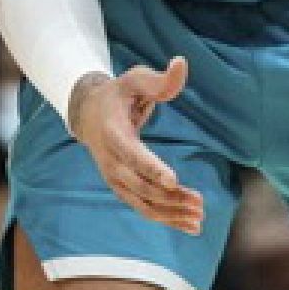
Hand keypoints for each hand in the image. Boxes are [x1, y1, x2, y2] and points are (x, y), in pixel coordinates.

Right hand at [69, 57, 203, 234]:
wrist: (89, 115)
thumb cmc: (119, 94)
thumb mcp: (134, 79)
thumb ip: (159, 79)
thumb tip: (181, 63)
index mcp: (113, 133)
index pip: (132, 154)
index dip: (152, 168)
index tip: (173, 181)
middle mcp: (111, 161)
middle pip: (141, 185)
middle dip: (170, 198)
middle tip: (199, 203)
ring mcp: (115, 178)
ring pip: (143, 203)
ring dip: (171, 214)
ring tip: (199, 220)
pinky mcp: (122, 188)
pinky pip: (143, 208)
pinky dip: (165, 219)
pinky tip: (189, 225)